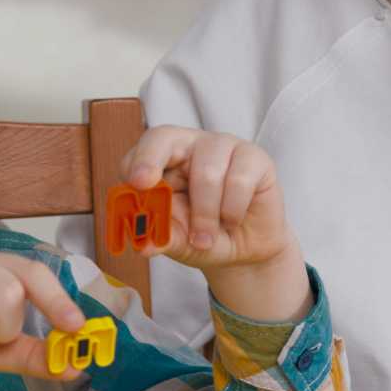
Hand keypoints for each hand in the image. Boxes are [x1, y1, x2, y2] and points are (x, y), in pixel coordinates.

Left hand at [120, 126, 309, 320]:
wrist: (245, 252)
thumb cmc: (204, 238)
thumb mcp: (178, 243)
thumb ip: (161, 238)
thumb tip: (143, 245)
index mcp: (163, 161)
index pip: (143, 149)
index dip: (137, 162)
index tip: (135, 184)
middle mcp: (190, 145)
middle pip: (165, 137)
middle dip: (151, 160)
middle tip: (144, 185)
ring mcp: (223, 146)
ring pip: (206, 171)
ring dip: (204, 214)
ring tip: (205, 238)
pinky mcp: (254, 158)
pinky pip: (239, 180)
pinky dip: (232, 210)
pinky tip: (232, 220)